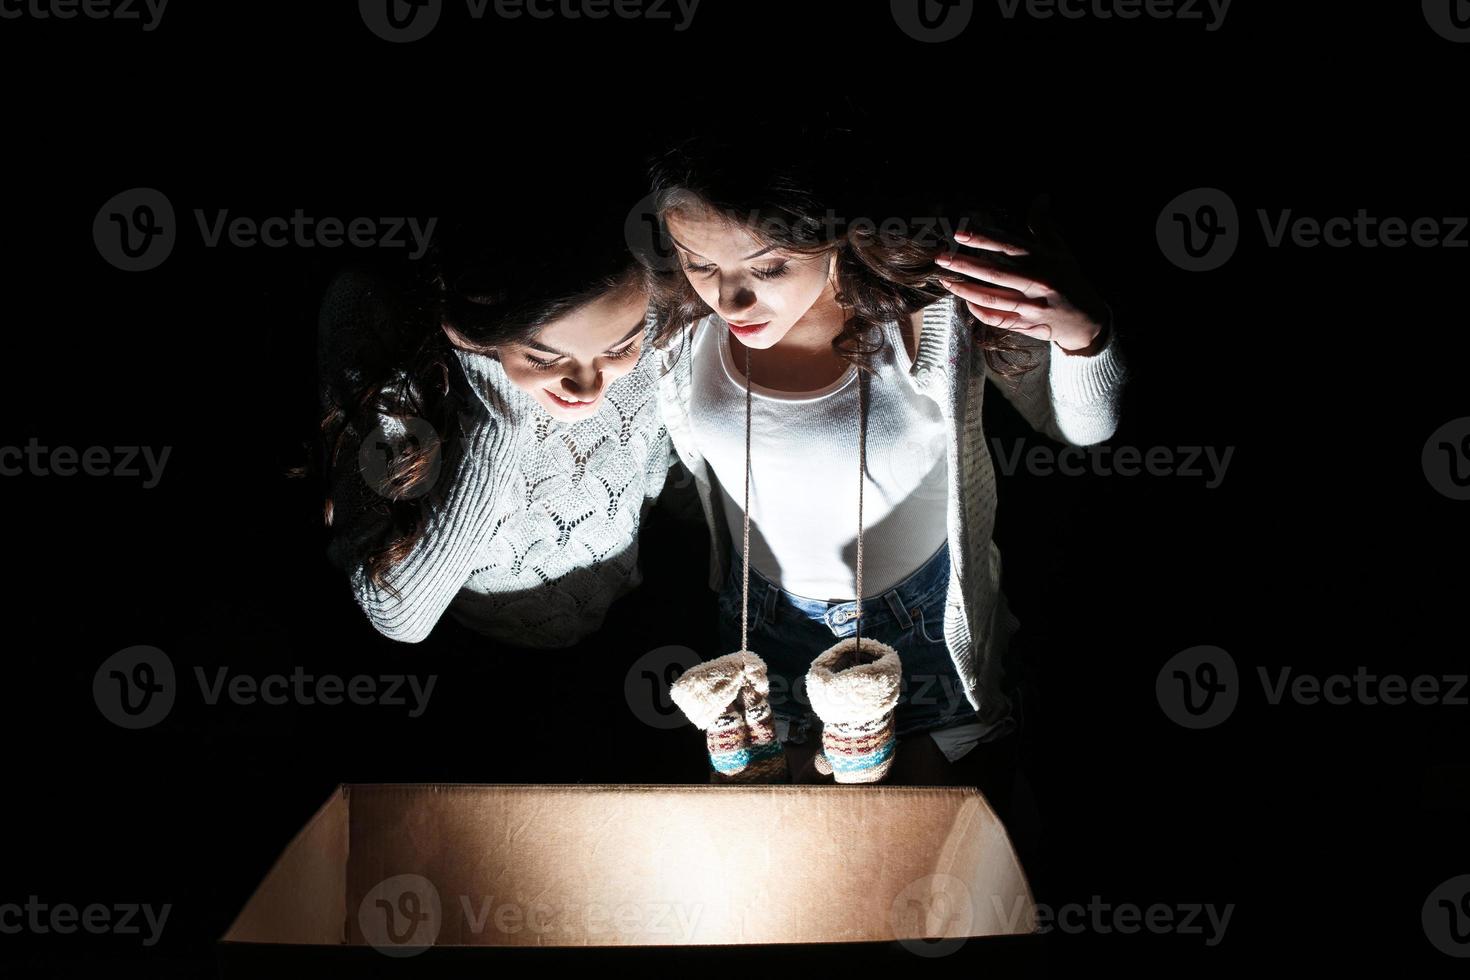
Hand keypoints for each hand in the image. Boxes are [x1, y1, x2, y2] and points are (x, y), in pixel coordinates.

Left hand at [934, 194, 1109, 354]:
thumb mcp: (1059, 250)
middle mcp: (1037, 283)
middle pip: (995, 273)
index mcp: (1044, 261)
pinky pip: (996, 319)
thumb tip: (1041, 197)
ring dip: (964, 289)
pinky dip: (978, 310)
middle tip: (941, 257)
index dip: (983, 239)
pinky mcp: (1026, 326)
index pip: (1008, 246)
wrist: (1087, 320)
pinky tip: (964, 301)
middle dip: (964, 264)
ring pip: (991, 298)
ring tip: (945, 279)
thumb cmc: (1068, 279)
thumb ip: (1043, 225)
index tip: (960, 233)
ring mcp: (1030, 307)